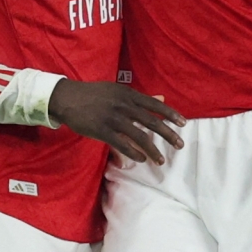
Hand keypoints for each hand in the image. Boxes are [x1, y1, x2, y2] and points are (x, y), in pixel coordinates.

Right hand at [48, 80, 184, 164]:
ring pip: (139, 136)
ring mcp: (113, 118)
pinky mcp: (102, 130)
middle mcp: (123, 105)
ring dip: (152, 150)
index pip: (154, 105)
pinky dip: (133, 153)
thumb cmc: (94, 95)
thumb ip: (139, 98)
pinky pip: (122, 144)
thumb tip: (162, 99)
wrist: (68, 98)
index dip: (170, 114)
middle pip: (151, 121)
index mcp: (128, 94)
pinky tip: (142, 159)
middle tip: (180, 144)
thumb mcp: (117, 91)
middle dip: (168, 134)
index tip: (183, 124)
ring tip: (160, 160)